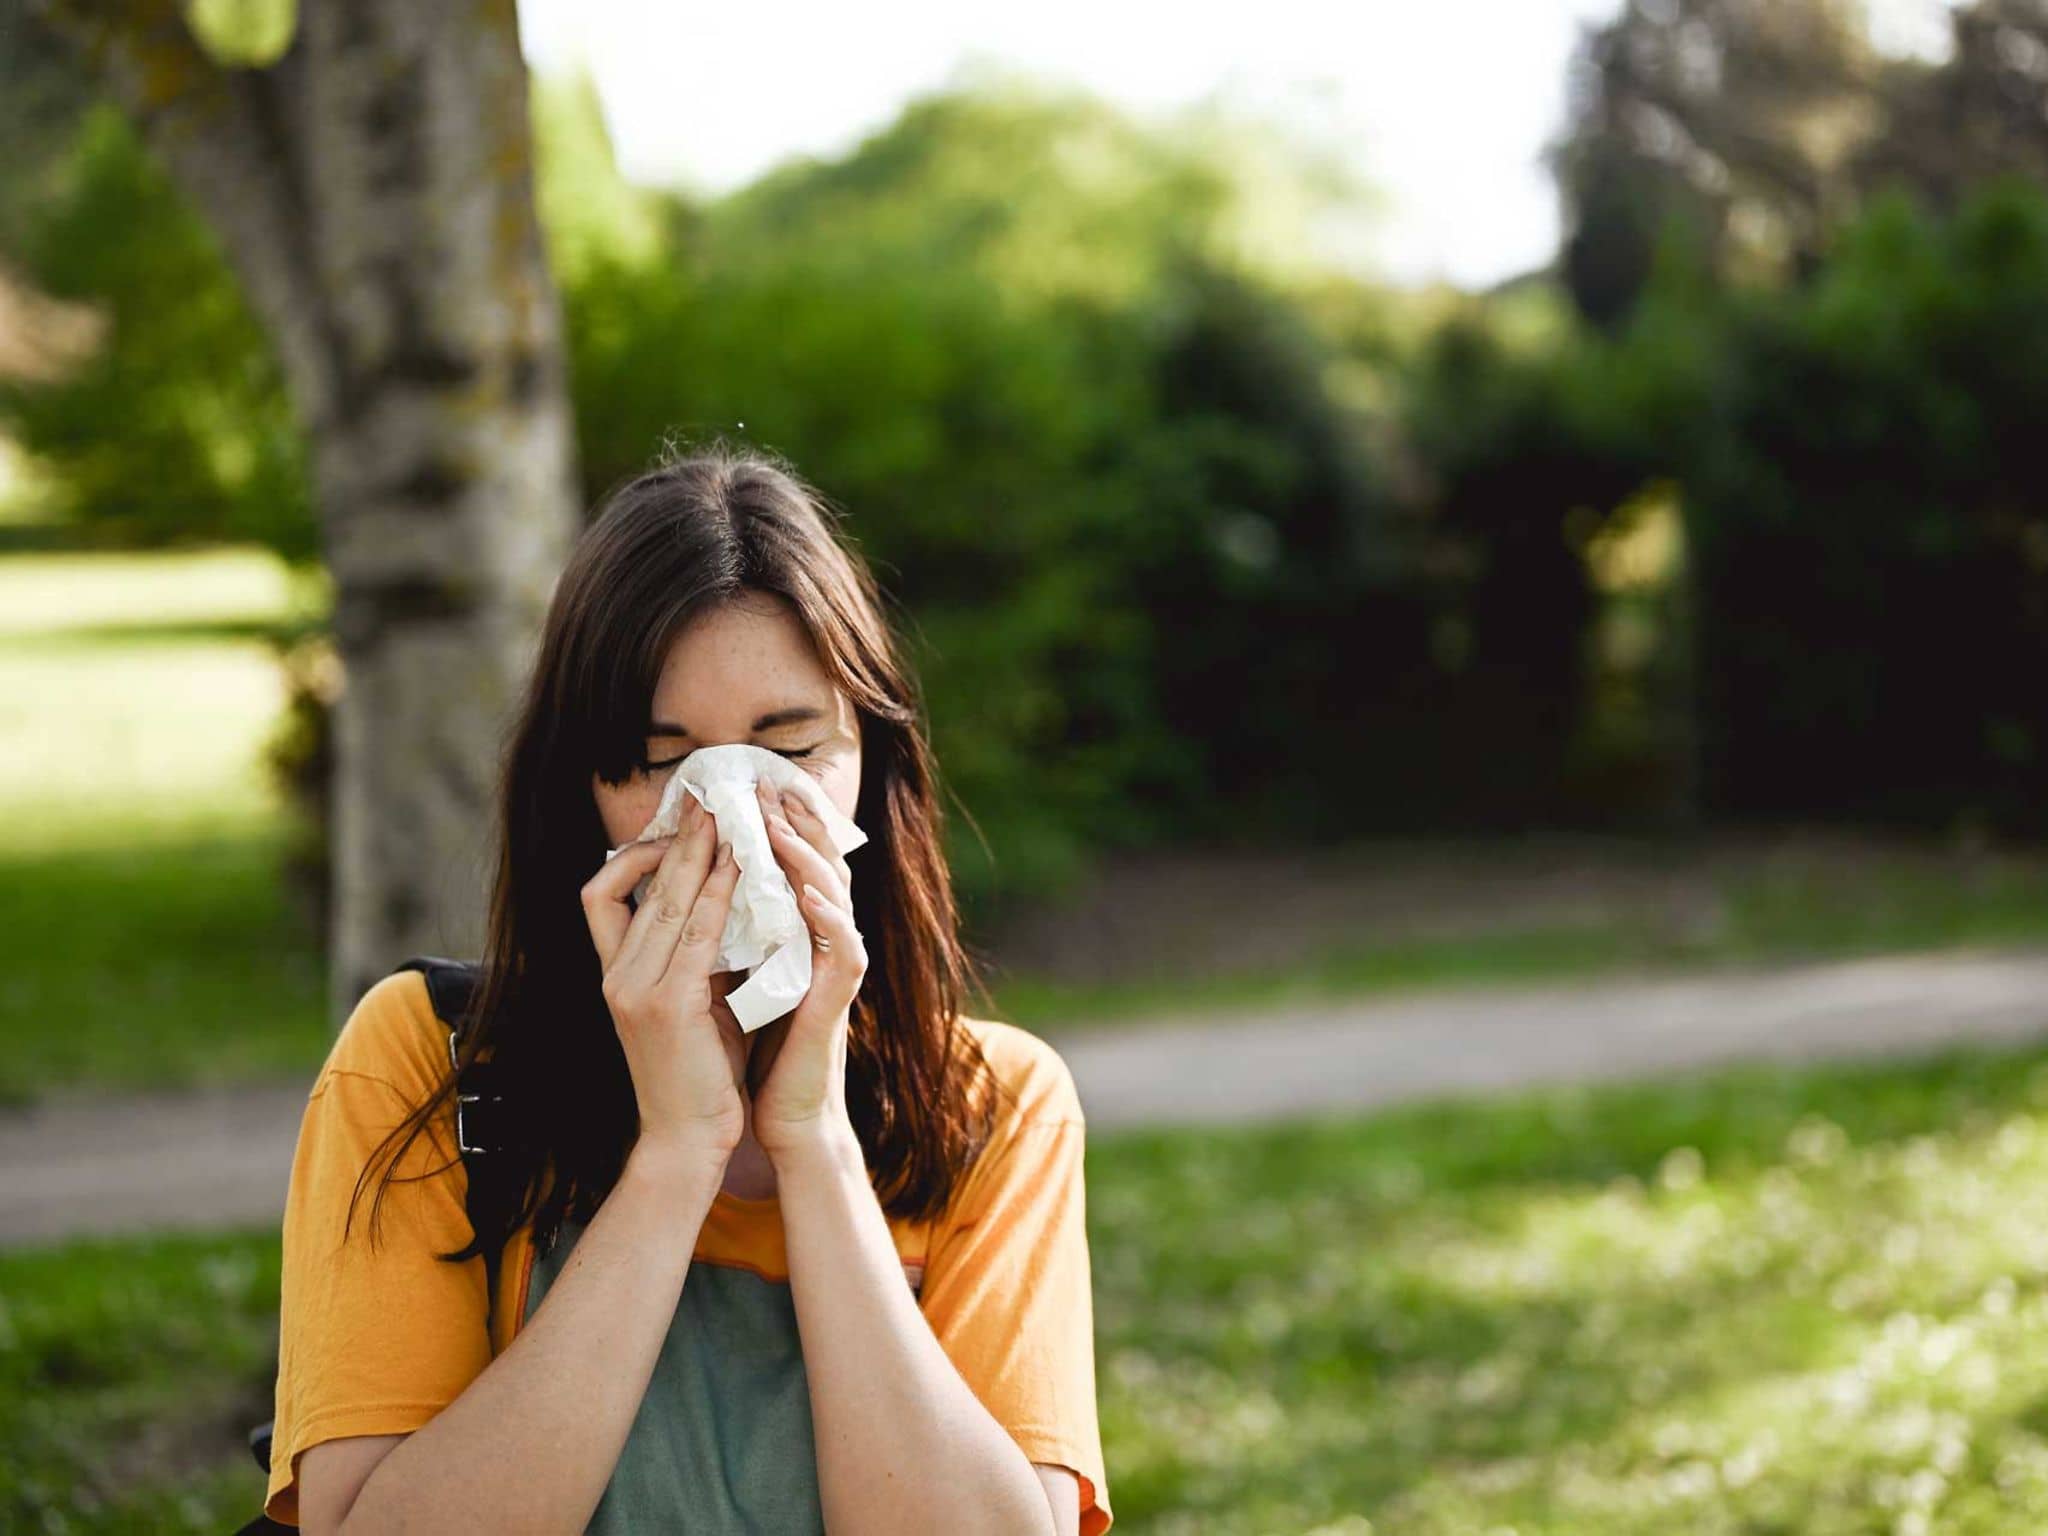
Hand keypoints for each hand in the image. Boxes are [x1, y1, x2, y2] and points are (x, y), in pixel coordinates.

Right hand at [581, 794, 748, 1162]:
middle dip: (675, 837)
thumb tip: (724, 903)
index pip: (600, 893)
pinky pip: (695, 932)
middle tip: (708, 798)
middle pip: (634, 883)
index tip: (675, 829)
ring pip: (665, 899)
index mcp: (614, 974)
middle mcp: (615, 975)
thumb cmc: (698, 1074)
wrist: (687, 1141)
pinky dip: (719, 892)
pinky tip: (744, 867)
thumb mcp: (689, 1004)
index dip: (632, 853)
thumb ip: (695, 958)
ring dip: (700, 852)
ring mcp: (635, 989)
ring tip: (729, 816)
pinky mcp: (666, 1004)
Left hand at [746, 779, 867, 1159]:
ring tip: (781, 826)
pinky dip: (829, 919)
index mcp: (797, 935)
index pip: (793, 865)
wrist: (782, 1116)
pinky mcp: (838, 1002)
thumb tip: (692, 892)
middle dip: (794, 823)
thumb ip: (729, 936)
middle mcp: (822, 944)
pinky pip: (844, 950)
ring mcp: (834, 971)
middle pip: (821, 865)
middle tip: (768, 786)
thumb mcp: (735, 978)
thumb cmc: (759, 1049)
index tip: (748, 790)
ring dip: (808, 858)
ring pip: (837, 897)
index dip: (776, 826)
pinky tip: (808, 895)